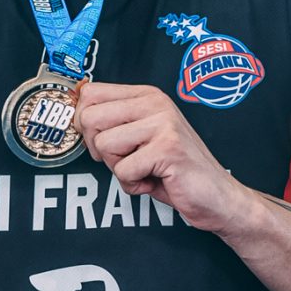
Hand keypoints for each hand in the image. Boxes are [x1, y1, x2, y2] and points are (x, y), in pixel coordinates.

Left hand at [74, 82, 252, 234]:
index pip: (90, 93)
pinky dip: (134, 185)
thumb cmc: (174, 171)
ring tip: (146, 170)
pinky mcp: (167, 148)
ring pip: (104, 145)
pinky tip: (156, 180)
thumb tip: (74, 113)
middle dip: (100, 150)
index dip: (85, 123)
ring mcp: (163, 123)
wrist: (217, 197)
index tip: (105, 141)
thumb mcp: (141, 138)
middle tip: (128, 159)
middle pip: (89, 118)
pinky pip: (123, 171)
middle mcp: (155, 102)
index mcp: (146, 95)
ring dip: (119, 169)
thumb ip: (114, 122)